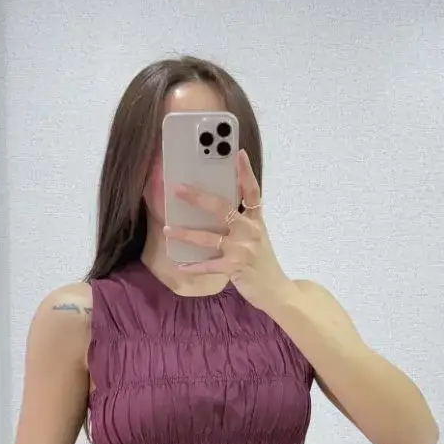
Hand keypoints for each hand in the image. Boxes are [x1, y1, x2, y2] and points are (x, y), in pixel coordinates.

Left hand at [163, 149, 292, 314]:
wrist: (275, 290)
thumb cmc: (261, 261)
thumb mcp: (256, 237)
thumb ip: (241, 221)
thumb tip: (213, 207)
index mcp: (256, 220)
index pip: (253, 191)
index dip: (246, 172)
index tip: (237, 153)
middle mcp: (250, 231)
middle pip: (223, 208)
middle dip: (198, 198)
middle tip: (178, 189)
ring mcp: (243, 249)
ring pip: (209, 237)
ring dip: (186, 234)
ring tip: (168, 229)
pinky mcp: (235, 268)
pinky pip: (209, 265)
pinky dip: (194, 267)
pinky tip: (180, 266)